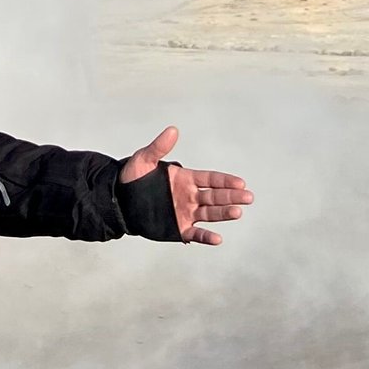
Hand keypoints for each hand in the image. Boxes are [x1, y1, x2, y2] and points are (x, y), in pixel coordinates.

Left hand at [120, 125, 252, 245]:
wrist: (120, 201)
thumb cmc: (132, 177)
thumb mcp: (144, 159)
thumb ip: (159, 147)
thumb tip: (172, 130)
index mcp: (185, 179)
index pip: (210, 179)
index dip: (225, 181)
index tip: (241, 183)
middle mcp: (190, 196)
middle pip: (215, 196)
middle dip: (232, 196)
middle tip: (248, 197)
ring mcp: (186, 213)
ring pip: (210, 214)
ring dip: (224, 213)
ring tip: (238, 212)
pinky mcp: (179, 229)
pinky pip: (196, 234)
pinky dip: (207, 237)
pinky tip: (218, 238)